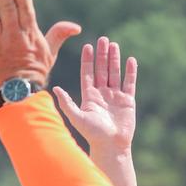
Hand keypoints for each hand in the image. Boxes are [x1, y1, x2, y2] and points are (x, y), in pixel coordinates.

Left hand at [52, 38, 137, 152]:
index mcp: (89, 97)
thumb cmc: (93, 134)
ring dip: (114, 59)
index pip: (88, 74)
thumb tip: (54, 89)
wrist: (111, 145)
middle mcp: (102, 95)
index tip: (88, 46)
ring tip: (114, 45)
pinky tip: (130, 60)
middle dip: (102, 55)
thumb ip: (66, 103)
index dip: (88, 61)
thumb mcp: (77, 117)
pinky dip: (130, 72)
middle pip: (101, 70)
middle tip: (103, 39)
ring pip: (115, 73)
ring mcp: (115, 97)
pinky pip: (129, 83)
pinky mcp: (127, 101)